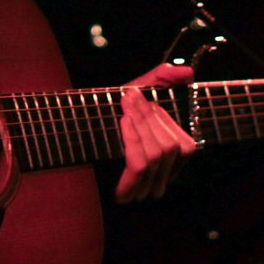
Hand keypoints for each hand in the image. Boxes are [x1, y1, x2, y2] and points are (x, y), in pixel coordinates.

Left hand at [114, 63, 197, 203]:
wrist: (75, 131)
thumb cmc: (108, 112)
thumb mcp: (137, 90)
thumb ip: (163, 77)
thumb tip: (188, 72)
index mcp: (170, 159)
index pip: (186, 147)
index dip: (165, 120)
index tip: (142, 98)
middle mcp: (162, 179)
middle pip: (170, 148)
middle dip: (149, 120)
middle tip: (129, 99)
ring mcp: (146, 189)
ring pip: (156, 155)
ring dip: (139, 127)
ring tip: (124, 111)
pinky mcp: (128, 192)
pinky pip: (140, 164)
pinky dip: (133, 140)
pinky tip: (123, 123)